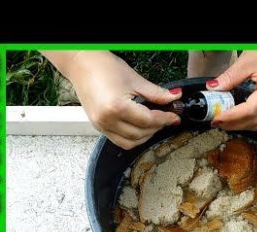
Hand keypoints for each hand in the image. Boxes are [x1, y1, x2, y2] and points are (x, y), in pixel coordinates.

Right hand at [42, 51, 180, 149]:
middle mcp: (107, 120)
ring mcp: (101, 126)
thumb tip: (174, 98)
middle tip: (166, 117)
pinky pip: (119, 141)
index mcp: (117, 107)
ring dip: (145, 135)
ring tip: (153, 123)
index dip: (165, 119)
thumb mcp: (135, 80)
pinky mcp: (98, 127)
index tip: (174, 116)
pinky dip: (133, 138)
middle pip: (141, 134)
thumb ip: (157, 93)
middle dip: (157, 127)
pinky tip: (140, 127)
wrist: (81, 64)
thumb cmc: (104, 68)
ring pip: (130, 142)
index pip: (149, 120)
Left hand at [206, 51, 256, 130]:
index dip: (232, 117)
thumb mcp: (246, 61)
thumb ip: (229, 77)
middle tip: (216, 122)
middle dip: (234, 124)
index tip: (216, 118)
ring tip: (223, 121)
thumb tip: (212, 89)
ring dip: (239, 125)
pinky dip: (246, 120)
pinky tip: (234, 116)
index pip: (250, 111)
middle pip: (254, 121)